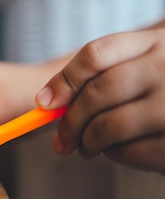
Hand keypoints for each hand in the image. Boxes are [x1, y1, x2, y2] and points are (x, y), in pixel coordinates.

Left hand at [36, 29, 164, 172]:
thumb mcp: (156, 62)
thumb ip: (114, 72)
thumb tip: (49, 101)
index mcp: (159, 43)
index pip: (98, 54)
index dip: (64, 80)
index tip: (44, 103)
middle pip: (96, 93)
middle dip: (69, 122)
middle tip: (61, 141)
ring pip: (108, 126)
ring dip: (88, 142)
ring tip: (87, 148)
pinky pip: (130, 152)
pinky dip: (116, 156)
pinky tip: (118, 152)